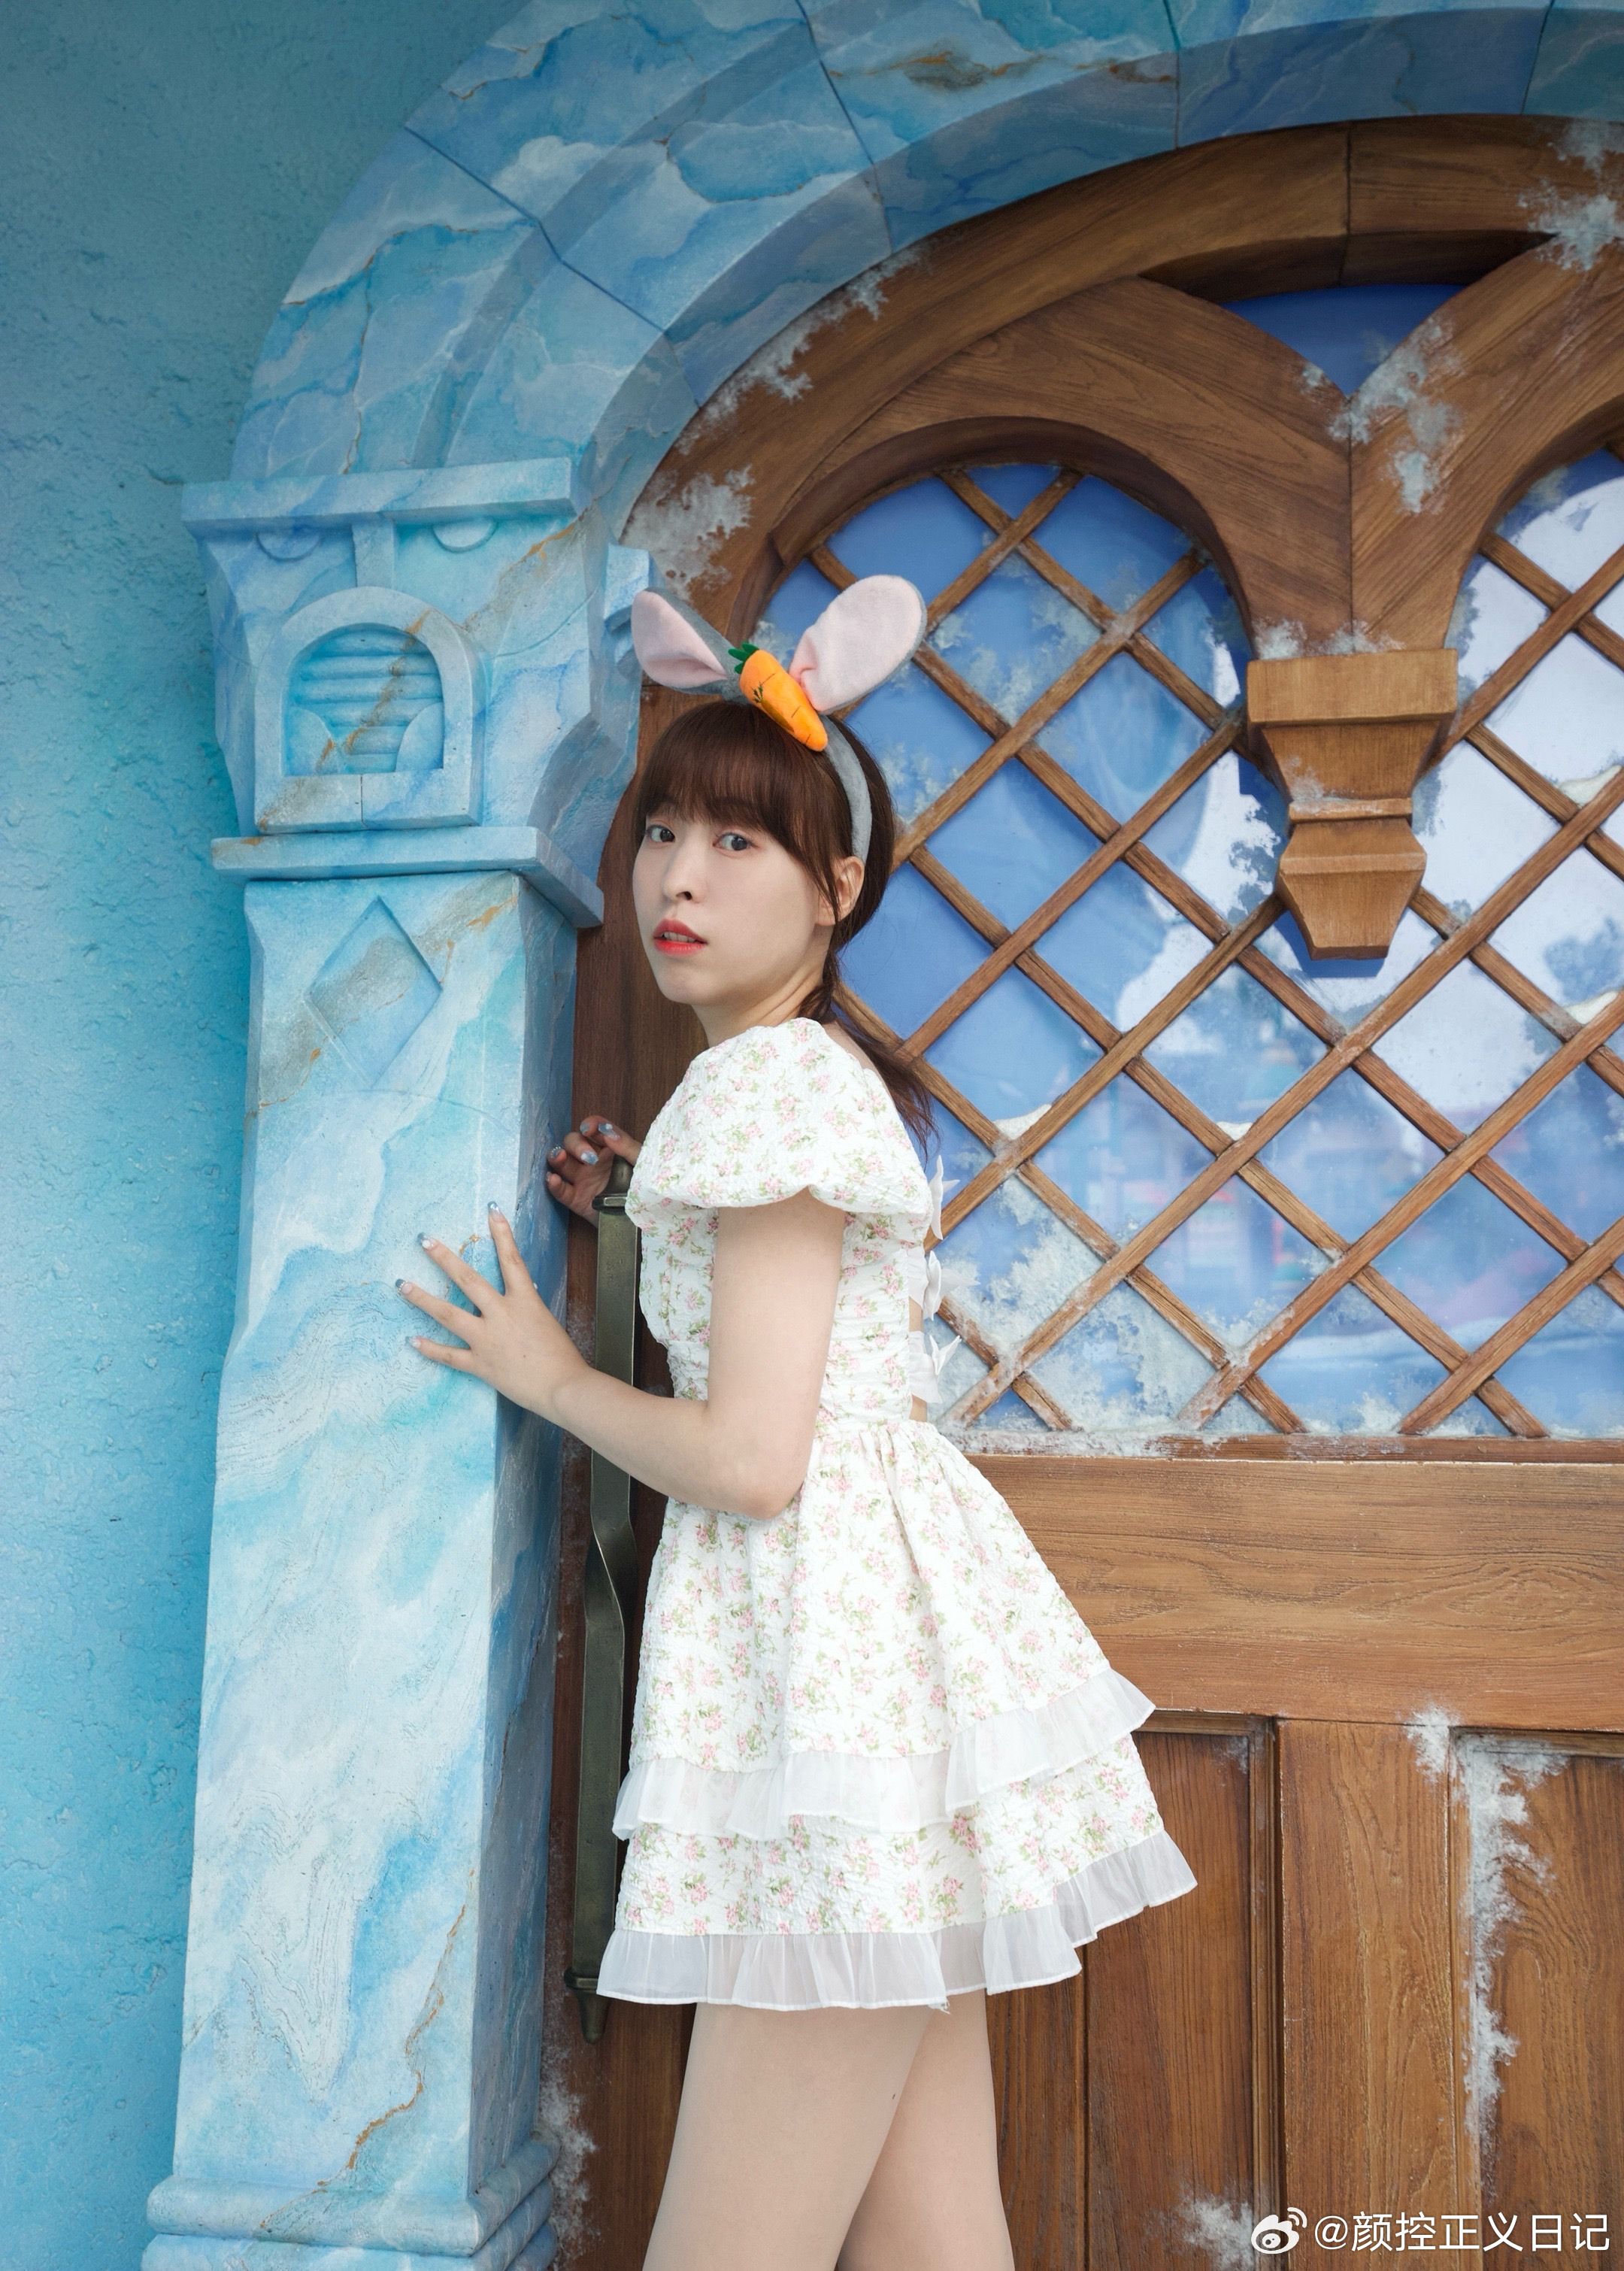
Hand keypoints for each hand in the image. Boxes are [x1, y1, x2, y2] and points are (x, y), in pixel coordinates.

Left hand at [398, 1206, 585, 1419]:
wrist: (562, 1388)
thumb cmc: (563, 1357)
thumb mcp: (546, 1323)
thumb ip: (525, 1310)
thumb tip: (512, 1304)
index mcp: (524, 1301)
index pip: (511, 1260)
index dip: (502, 1234)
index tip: (491, 1211)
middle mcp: (501, 1315)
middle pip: (468, 1280)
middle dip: (444, 1258)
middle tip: (424, 1241)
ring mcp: (487, 1339)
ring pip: (448, 1314)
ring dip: (422, 1299)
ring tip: (402, 1285)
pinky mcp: (480, 1364)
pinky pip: (449, 1355)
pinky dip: (430, 1349)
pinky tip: (412, 1340)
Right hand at [545, 1113, 641, 1222]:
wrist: (643, 1219)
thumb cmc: (645, 1187)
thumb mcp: (642, 1163)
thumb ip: (627, 1146)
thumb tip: (609, 1133)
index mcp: (608, 1148)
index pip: (594, 1130)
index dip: (590, 1125)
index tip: (589, 1129)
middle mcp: (591, 1161)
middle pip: (573, 1142)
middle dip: (577, 1146)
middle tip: (589, 1159)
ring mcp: (581, 1179)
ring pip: (562, 1163)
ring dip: (557, 1157)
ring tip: (560, 1157)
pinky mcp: (576, 1199)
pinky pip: (561, 1191)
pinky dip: (554, 1185)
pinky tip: (552, 1179)